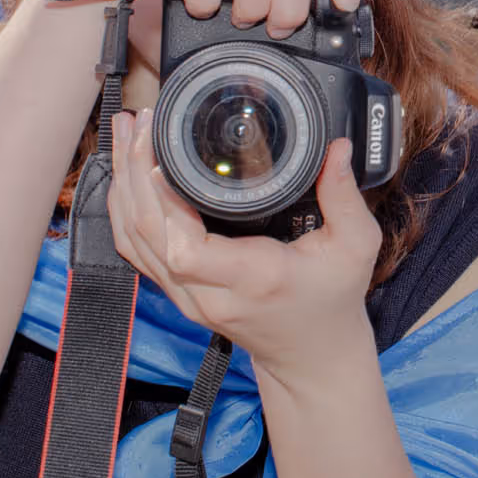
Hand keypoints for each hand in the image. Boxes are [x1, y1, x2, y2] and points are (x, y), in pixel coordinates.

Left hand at [107, 109, 379, 386]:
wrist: (313, 355)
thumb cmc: (333, 300)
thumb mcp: (355, 247)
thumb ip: (346, 197)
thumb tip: (337, 148)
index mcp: (252, 278)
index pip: (187, 249)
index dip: (164, 203)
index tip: (162, 158)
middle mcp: (209, 293)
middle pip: (147, 234)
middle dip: (133, 173)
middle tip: (137, 123)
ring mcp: (187, 297)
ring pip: (132, 240)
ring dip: (121, 184)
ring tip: (122, 133)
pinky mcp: (178, 293)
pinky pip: (135, 250)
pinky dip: (123, 209)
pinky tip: (125, 173)